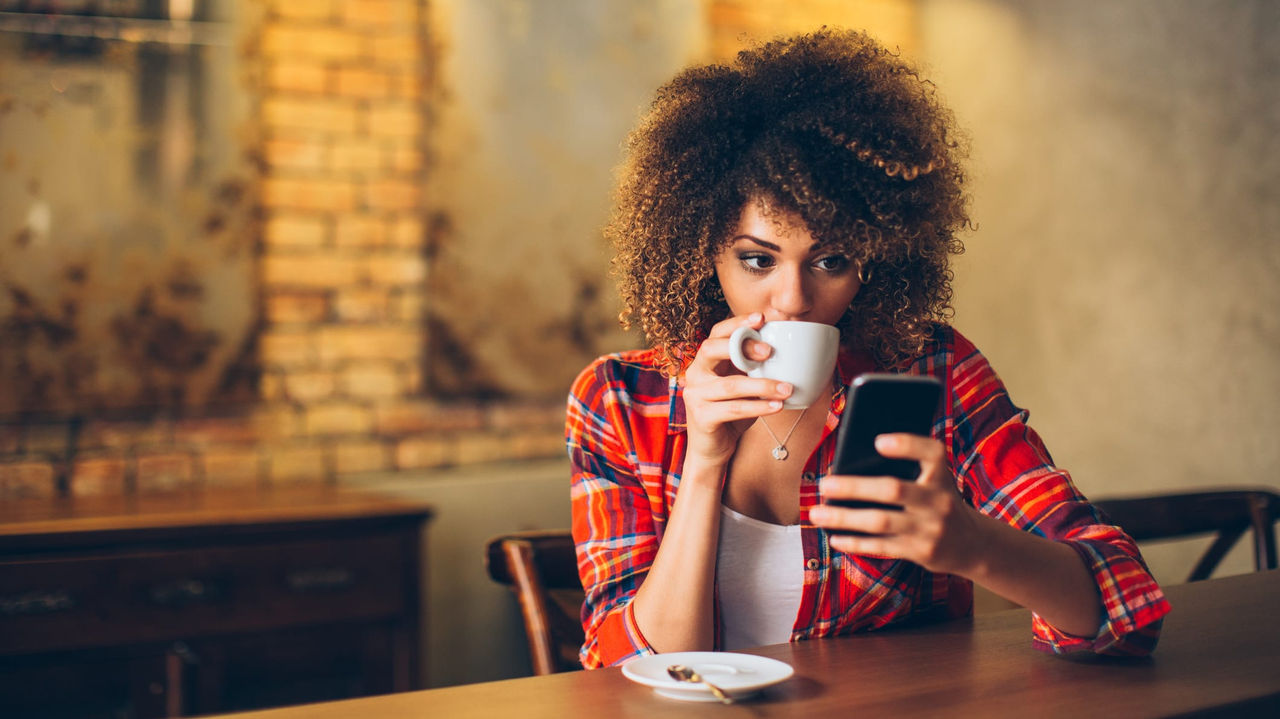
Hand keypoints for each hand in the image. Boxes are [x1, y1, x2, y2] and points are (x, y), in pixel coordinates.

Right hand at [680, 312, 794, 468]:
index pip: (716, 333)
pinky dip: (758, 407)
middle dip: (742, 346)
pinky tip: (777, 406)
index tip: (761, 318)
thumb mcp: (742, 384)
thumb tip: (788, 348)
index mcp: (705, 361)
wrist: (713, 449)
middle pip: (712, 349)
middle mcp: (695, 374)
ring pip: (730, 385)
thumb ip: (753, 367)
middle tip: (770, 351)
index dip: (736, 323)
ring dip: (762, 385)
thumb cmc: (731, 412)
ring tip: (787, 388)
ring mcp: (695, 395)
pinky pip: (734, 409)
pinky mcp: (702, 417)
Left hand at [809, 433, 988, 576]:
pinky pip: (882, 547)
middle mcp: (939, 501)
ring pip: (881, 522)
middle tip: (824, 484)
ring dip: (845, 518)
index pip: (931, 453)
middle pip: (893, 490)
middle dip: (854, 487)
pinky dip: (855, 542)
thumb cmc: (939, 501)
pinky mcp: (921, 552)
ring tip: (817, 513)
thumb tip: (852, 464)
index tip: (878, 442)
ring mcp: (930, 529)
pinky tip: (835, 537)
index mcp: (942, 475)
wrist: (973, 544)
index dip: (906, 445)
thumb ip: (909, 468)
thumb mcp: (936, 480)